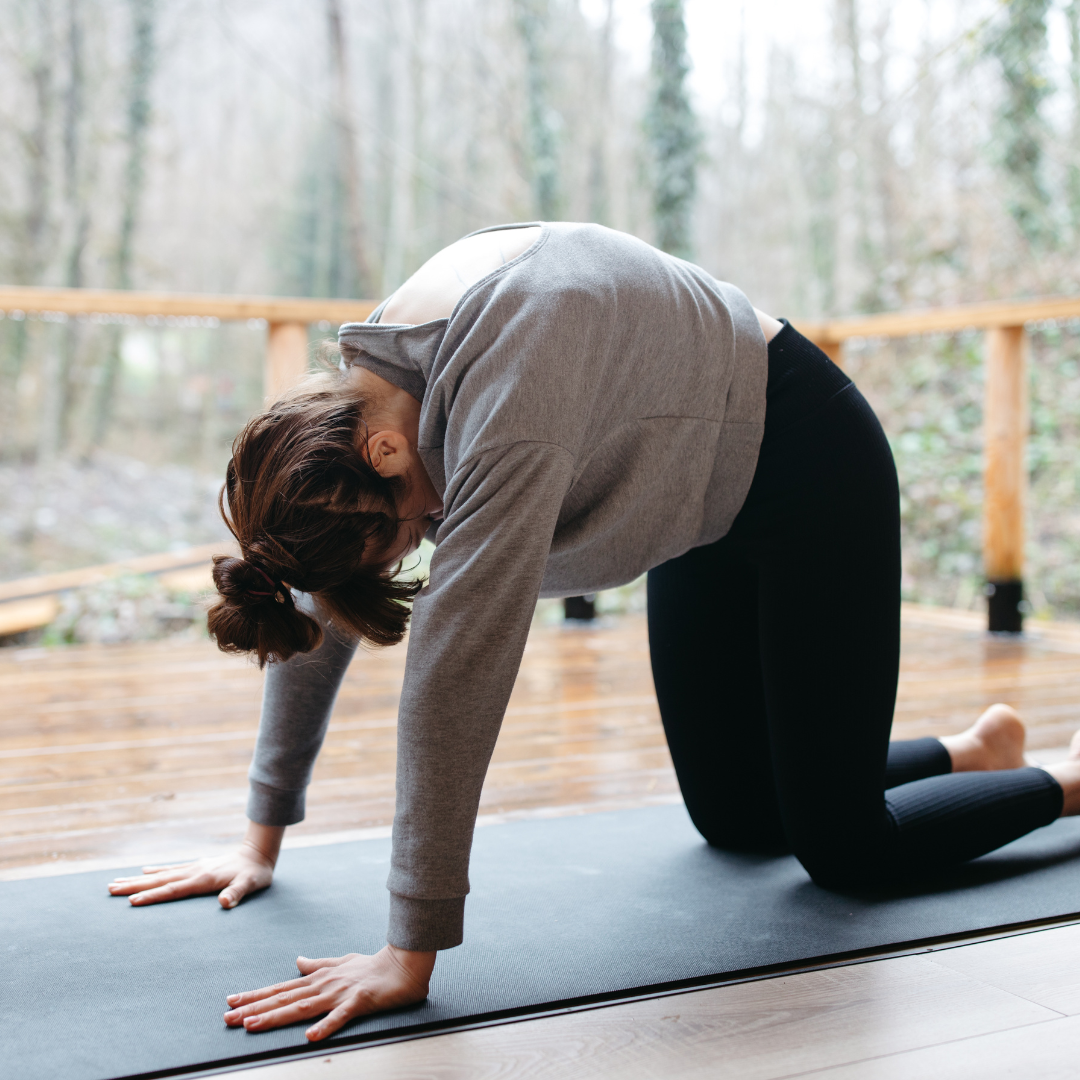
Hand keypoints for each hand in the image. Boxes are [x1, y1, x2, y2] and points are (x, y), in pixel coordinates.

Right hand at [107, 822, 283, 908]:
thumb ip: (237, 894)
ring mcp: (194, 867)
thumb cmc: (255, 873)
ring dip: (138, 878)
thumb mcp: (251, 885)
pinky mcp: (197, 866)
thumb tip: (224, 903)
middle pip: (159, 880)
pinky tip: (144, 870)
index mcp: (203, 879)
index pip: (173, 890)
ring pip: (160, 874)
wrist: (259, 853)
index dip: (153, 896)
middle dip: (134, 885)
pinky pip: (171, 868)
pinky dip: (156, 870)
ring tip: (116, 881)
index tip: (131, 901)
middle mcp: (194, 871)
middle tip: (109, 889)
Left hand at [223, 946, 436, 1040]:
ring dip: (276, 1016)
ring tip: (251, 1025)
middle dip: (254, 1008)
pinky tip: (310, 1036)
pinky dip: (325, 1026)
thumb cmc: (372, 966)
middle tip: (227, 1018)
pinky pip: (340, 1016)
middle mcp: (324, 985)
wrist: (404, 963)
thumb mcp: (340, 963)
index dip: (256, 996)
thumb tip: (297, 961)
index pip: (282, 988)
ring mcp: (340, 993)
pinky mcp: (359, 1002)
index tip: (231, 1001)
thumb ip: (317, 965)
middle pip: (284, 998)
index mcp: (319, 978)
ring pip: (302, 1007)